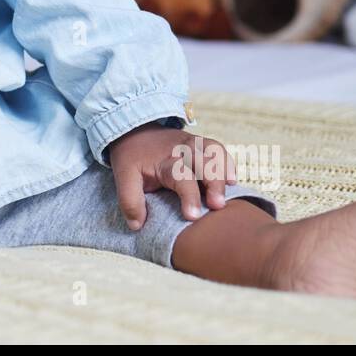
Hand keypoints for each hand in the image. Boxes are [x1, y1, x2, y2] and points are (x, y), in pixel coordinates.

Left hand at [107, 123, 236, 230]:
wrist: (134, 130)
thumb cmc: (133, 158)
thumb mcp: (124, 177)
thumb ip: (130, 201)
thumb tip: (137, 225)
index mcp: (163, 161)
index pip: (180, 176)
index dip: (189, 196)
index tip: (193, 216)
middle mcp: (182, 150)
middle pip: (204, 161)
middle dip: (213, 183)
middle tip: (218, 205)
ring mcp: (193, 145)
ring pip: (215, 151)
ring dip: (224, 171)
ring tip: (229, 192)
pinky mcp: (201, 145)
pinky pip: (219, 149)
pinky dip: (227, 163)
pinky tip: (231, 180)